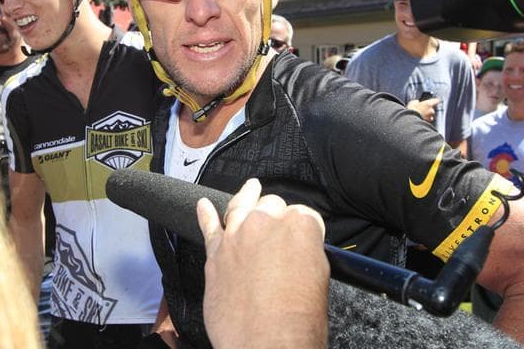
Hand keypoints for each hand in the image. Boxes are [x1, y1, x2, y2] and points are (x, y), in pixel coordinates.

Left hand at [198, 179, 328, 348]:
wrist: (266, 344)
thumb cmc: (297, 321)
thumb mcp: (320, 278)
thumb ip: (306, 252)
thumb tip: (298, 250)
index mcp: (299, 225)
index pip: (304, 215)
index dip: (304, 230)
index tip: (303, 241)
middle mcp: (266, 223)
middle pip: (272, 205)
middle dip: (276, 216)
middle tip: (279, 236)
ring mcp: (237, 235)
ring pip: (241, 205)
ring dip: (246, 197)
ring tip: (249, 189)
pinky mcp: (215, 253)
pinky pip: (208, 227)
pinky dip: (205, 214)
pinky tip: (203, 205)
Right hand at [407, 97, 439, 122]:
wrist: (410, 120)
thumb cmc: (411, 110)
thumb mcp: (412, 103)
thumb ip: (416, 102)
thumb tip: (417, 102)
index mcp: (428, 104)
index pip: (436, 100)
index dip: (434, 101)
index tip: (434, 100)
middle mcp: (431, 110)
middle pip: (432, 109)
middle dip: (428, 110)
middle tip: (422, 110)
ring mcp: (430, 117)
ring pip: (430, 116)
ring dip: (427, 116)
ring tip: (421, 116)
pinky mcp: (428, 123)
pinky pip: (428, 121)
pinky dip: (425, 120)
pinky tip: (420, 120)